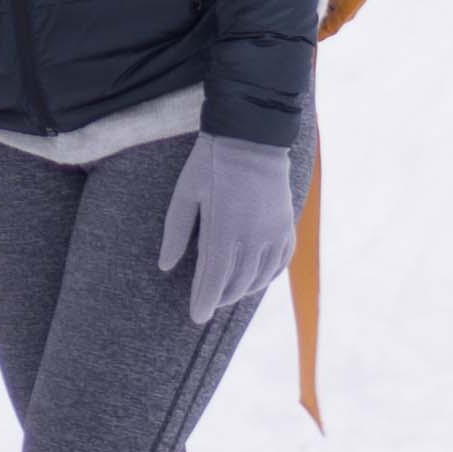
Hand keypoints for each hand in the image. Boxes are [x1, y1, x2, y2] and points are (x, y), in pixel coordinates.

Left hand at [158, 130, 298, 321]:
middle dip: (220, 297)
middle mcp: (253, 235)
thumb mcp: (185, 193)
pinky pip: (280, 262)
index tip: (197, 316)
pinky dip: (267, 276)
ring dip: (242, 290)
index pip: (214, 278)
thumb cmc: (211, 162)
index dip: (205, 301)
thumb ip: (176, 232)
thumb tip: (165, 266)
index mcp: (224, 228)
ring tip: (227, 293)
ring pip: (260, 277)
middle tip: (207, 303)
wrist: (252, 135)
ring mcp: (274, 232)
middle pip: (237, 283)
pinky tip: (255, 279)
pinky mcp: (287, 225)